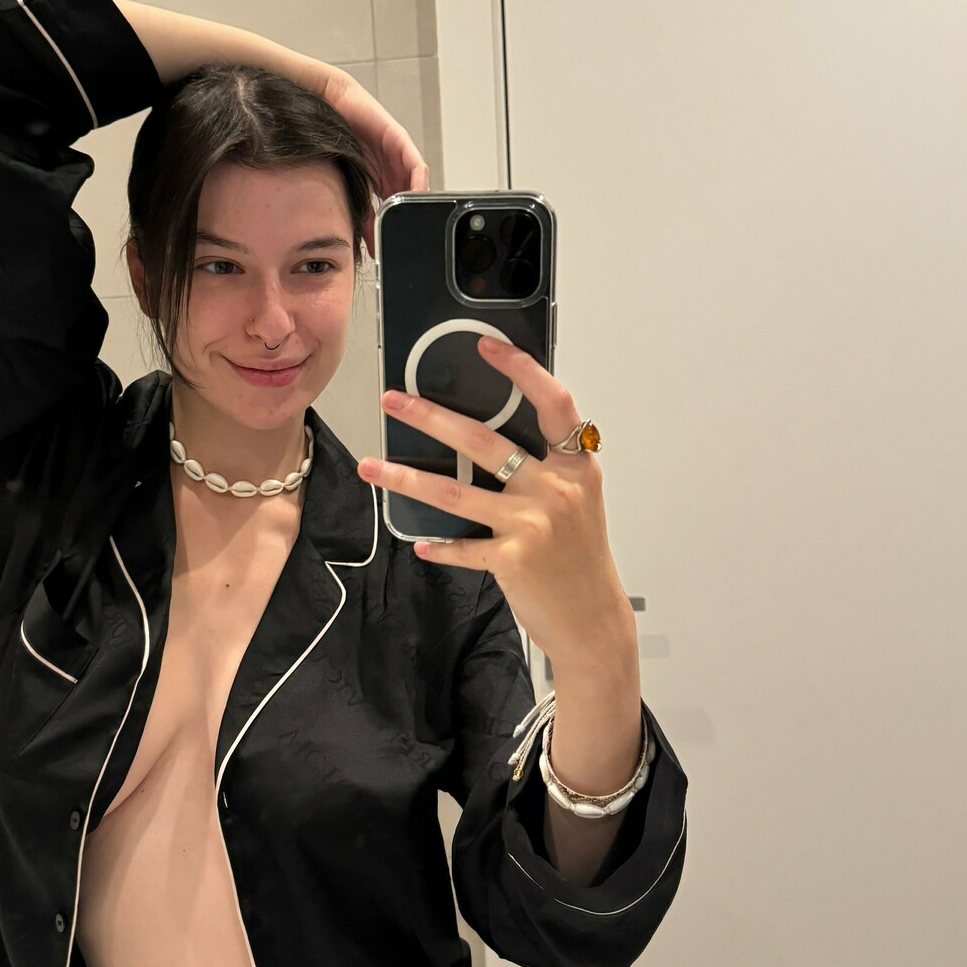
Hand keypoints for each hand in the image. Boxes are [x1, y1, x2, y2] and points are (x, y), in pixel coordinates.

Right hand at [320, 70, 428, 253]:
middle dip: (411, 221)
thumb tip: (365, 243)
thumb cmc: (333, 138)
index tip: (396, 249)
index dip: (399, 230)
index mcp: (384, 181)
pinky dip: (418, 183)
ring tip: (415, 224)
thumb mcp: (347, 183)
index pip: (398, 211)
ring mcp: (399, 156)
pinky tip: (415, 196)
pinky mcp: (400, 141)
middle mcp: (394, 170)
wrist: (329, 104)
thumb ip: (360, 212)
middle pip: (411, 200)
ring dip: (418, 205)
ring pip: (417, 186)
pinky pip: (416, 166)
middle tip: (408, 242)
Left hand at [356, 338, 634, 670]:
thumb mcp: (578, 501)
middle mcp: (557, 489)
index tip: (485, 346)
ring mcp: (534, 524)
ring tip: (373, 465)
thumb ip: (546, 468)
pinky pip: (461, 546)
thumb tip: (487, 439)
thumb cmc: (580, 558)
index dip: (520, 370)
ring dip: (406, 478)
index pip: (552, 402)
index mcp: (577, 466)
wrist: (593, 620)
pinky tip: (419, 541)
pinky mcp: (513, 559)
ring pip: (455, 493)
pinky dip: (438, 545)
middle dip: (430, 417)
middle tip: (394, 401)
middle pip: (483, 441)